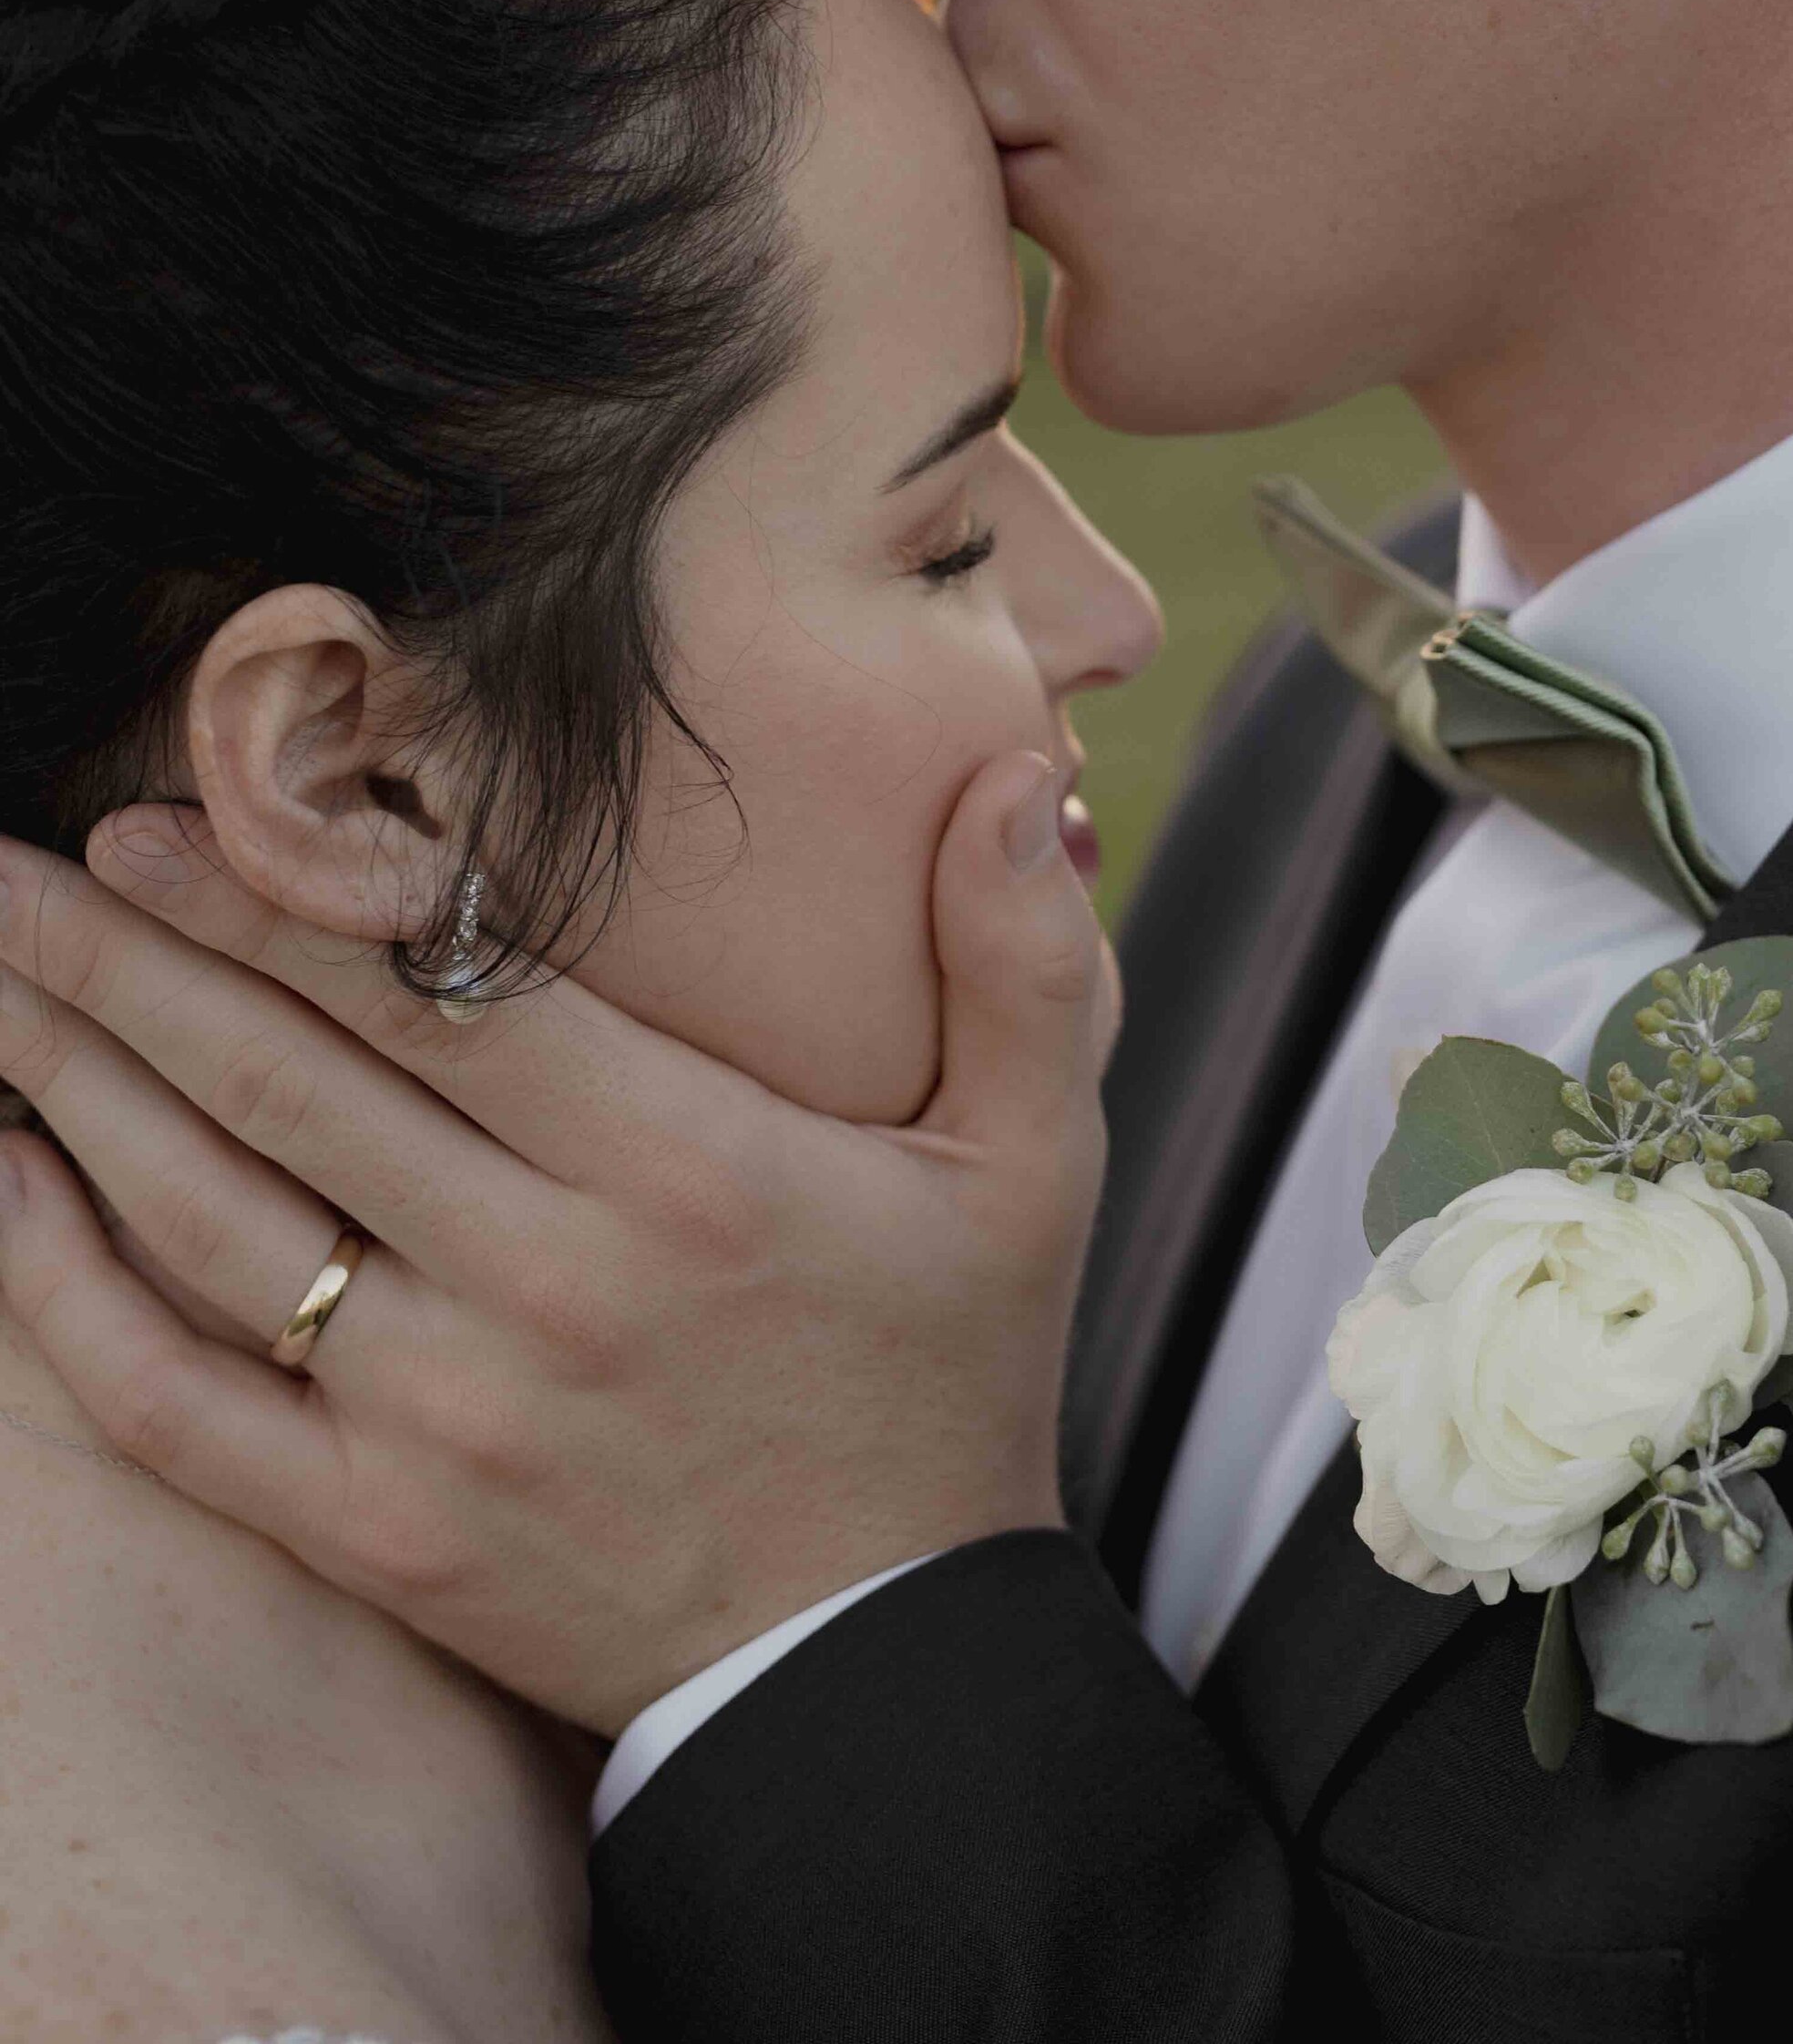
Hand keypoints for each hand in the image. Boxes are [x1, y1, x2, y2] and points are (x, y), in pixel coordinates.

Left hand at [0, 753, 1110, 1734]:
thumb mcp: (1037, 1161)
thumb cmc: (948, 1376)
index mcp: (683, 1163)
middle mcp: (543, 1280)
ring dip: (77, 1080)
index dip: (287, 893)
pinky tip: (4, 1186)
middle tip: (17, 864)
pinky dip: (64, 1295)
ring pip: (212, 1219)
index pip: (438, 992)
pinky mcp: (378, 1535)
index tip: (165, 812)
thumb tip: (1018, 776)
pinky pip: (178, 1407)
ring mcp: (442, 1419)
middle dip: (131, 953)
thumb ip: (1024, 960)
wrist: (883, 1667)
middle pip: (289, 1081)